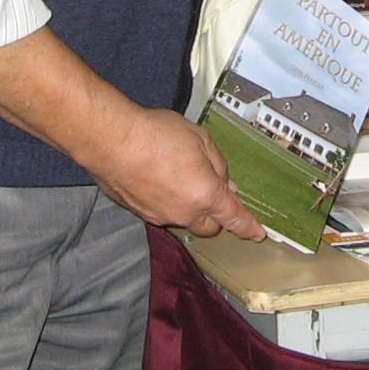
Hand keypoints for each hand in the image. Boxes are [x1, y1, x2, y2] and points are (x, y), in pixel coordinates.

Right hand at [88, 105, 265, 239]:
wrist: (111, 140)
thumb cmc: (155, 135)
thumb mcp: (199, 139)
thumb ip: (217, 164)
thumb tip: (224, 181)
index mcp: (206, 195)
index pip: (234, 218)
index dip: (248, 227)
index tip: (257, 234)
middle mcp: (184, 212)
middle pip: (209, 227)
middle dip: (214, 214)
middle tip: (209, 189)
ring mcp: (160, 215)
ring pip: (183, 219)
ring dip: (187, 205)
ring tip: (175, 174)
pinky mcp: (139, 212)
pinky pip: (161, 212)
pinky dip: (164, 201)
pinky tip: (156, 177)